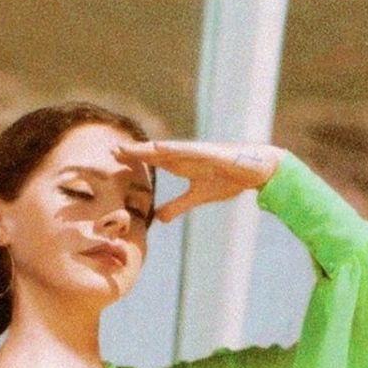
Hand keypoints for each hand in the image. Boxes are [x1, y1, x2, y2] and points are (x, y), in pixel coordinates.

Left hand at [115, 141, 285, 221]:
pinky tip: (158, 149)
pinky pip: (188, 151)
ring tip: (127, 149)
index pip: (151, 160)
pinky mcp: (210, 153)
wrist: (256, 169)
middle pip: (153, 152)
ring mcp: (196, 153)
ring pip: (166, 150)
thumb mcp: (198, 196)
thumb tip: (159, 218)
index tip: (113, 160)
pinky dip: (172, 149)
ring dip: (146, 149)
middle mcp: (185, 156)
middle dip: (132, 152)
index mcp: (181, 164)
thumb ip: (177, 205)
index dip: (133, 160)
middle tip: (111, 151)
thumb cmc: (228, 178)